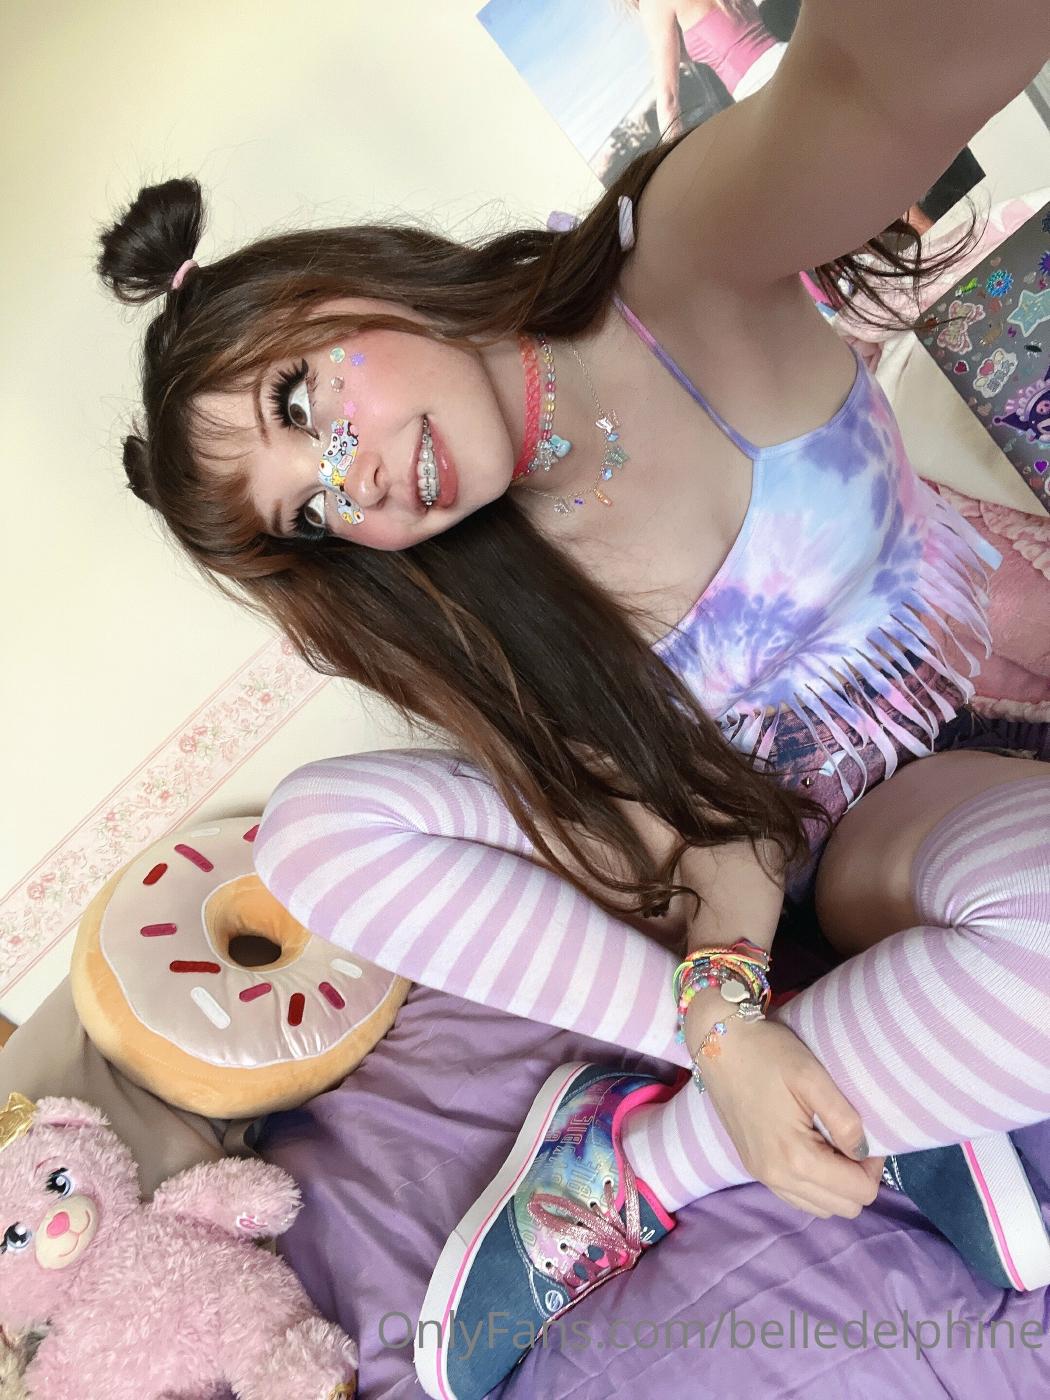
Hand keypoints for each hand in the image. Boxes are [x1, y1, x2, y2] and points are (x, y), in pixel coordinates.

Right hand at [688, 1004, 884, 1218]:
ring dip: (837, 1184)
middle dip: (858, 1178)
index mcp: (794, 1158)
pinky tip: (812, 1149)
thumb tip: (864, 1151)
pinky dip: (814, 1184)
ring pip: (820, 1208)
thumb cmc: (767, 1053)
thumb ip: (843, 1118)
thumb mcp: (812, 1076)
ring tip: (833, 1143)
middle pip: (843, 1208)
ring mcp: (761, 1175)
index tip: (864, 1133)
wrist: (718, 1043)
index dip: (873, 1166)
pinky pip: (796, 1196)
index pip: (858, 1192)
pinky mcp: (752, 1167)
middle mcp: (776, 1177)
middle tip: (851, 1138)